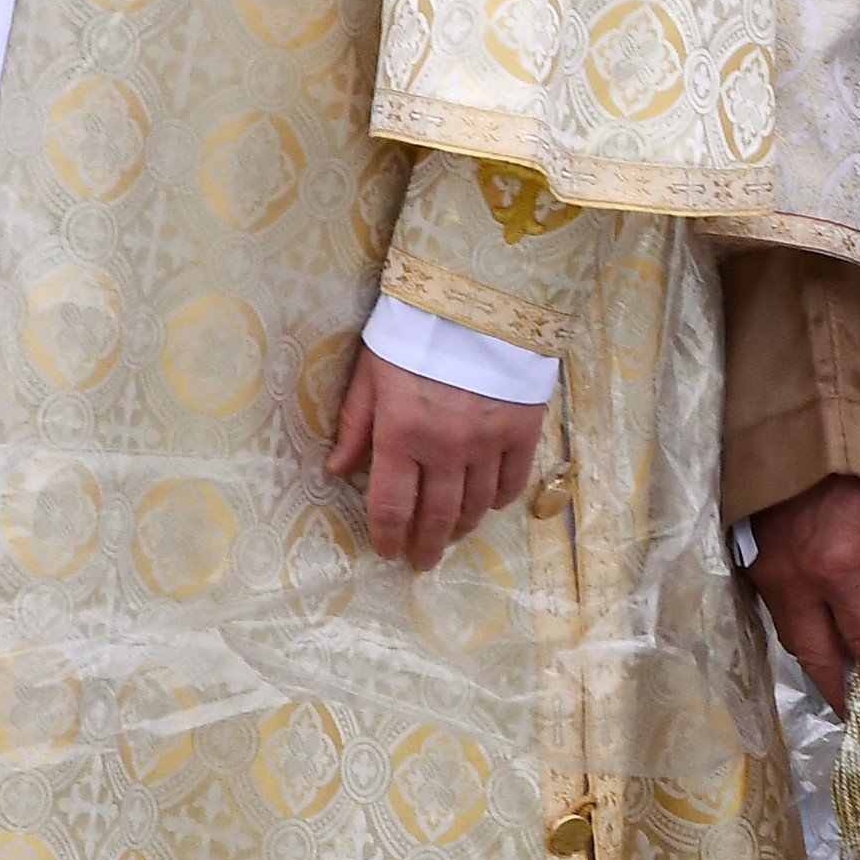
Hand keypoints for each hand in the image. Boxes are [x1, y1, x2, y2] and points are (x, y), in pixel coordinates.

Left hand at [322, 347, 547, 573]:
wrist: (478, 298)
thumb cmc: (415, 333)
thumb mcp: (371, 373)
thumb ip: (355, 425)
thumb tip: (336, 470)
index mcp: (401, 435)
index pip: (392, 507)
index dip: (387, 537)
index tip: (386, 551)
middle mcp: (445, 448)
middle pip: (436, 517)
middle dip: (426, 546)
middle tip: (422, 561)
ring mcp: (487, 442)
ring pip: (475, 505)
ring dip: (461, 527)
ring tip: (453, 535)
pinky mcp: (522, 430)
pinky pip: (512, 481)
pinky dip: (498, 499)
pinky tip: (488, 503)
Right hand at [746, 474, 859, 721]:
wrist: (804, 418)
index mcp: (840, 569)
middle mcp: (797, 583)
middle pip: (820, 659)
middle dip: (846, 693)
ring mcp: (768, 575)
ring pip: (796, 642)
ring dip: (823, 668)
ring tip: (852, 688)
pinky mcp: (755, 564)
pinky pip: (782, 616)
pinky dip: (805, 637)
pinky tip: (824, 644)